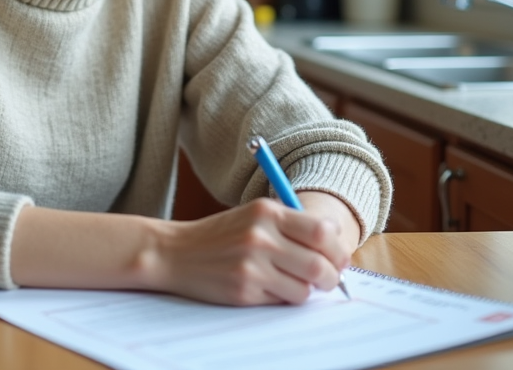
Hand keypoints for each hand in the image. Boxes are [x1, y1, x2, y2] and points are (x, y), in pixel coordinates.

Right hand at [146, 196, 353, 305]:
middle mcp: (260, 236)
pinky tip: (272, 287)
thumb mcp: (253, 216)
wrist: (175, 252)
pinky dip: (286, 297)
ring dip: (308, 290)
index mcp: (266, 211)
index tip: (337, 256)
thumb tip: (335, 249)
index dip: (337, 248)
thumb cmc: (220, 235)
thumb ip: (291, 226)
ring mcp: (252, 265)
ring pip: (306, 288)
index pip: (322, 231)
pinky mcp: (244, 290)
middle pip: (320, 263)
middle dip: (332, 276)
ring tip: (296, 282)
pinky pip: (284, 300)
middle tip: (328, 278)